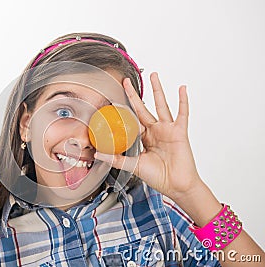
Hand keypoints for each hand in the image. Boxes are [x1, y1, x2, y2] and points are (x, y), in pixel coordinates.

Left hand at [95, 73, 201, 200]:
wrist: (176, 186)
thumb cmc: (158, 177)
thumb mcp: (133, 166)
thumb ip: (116, 159)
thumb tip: (97, 154)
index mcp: (143, 138)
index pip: (130, 120)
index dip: (122, 110)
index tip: (112, 100)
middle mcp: (155, 131)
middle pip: (142, 108)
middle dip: (134, 94)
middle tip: (126, 81)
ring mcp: (167, 130)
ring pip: (161, 105)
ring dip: (157, 90)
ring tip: (154, 75)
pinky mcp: (179, 132)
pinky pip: (182, 114)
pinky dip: (183, 101)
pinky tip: (181, 89)